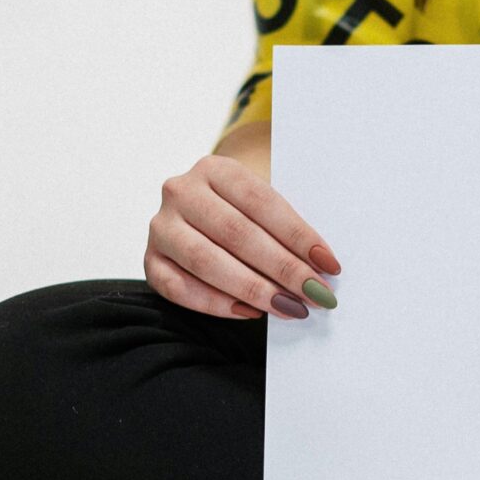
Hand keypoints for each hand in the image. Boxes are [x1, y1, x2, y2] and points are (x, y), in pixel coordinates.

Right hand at [145, 155, 341, 320]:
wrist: (200, 209)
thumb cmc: (243, 210)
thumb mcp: (262, 202)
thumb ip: (284, 227)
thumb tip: (321, 267)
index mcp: (214, 168)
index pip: (261, 202)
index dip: (298, 236)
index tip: (329, 265)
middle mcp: (181, 191)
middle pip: (236, 233)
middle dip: (282, 268)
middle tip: (314, 294)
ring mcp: (161, 226)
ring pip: (206, 261)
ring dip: (253, 289)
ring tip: (288, 307)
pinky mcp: (150, 260)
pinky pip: (178, 287)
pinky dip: (215, 303)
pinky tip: (248, 312)